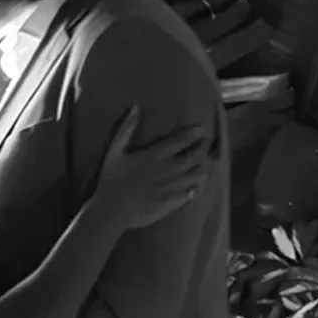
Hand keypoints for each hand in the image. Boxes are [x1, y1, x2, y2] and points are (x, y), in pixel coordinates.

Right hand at [94, 107, 213, 229]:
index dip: (192, 134)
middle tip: (208, 145)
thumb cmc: (110, 179)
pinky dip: (193, 189)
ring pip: (193, 176)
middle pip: (191, 158)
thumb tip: (136, 107)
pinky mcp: (169, 203)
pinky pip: (186, 195)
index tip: (202, 129)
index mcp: (153, 157)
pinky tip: (196, 187)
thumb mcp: (114, 151)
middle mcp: (165, 171)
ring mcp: (169, 188)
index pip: (178, 142)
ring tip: (208, 164)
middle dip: (202, 150)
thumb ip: (126, 129)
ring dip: (202, 169)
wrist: (109, 211)